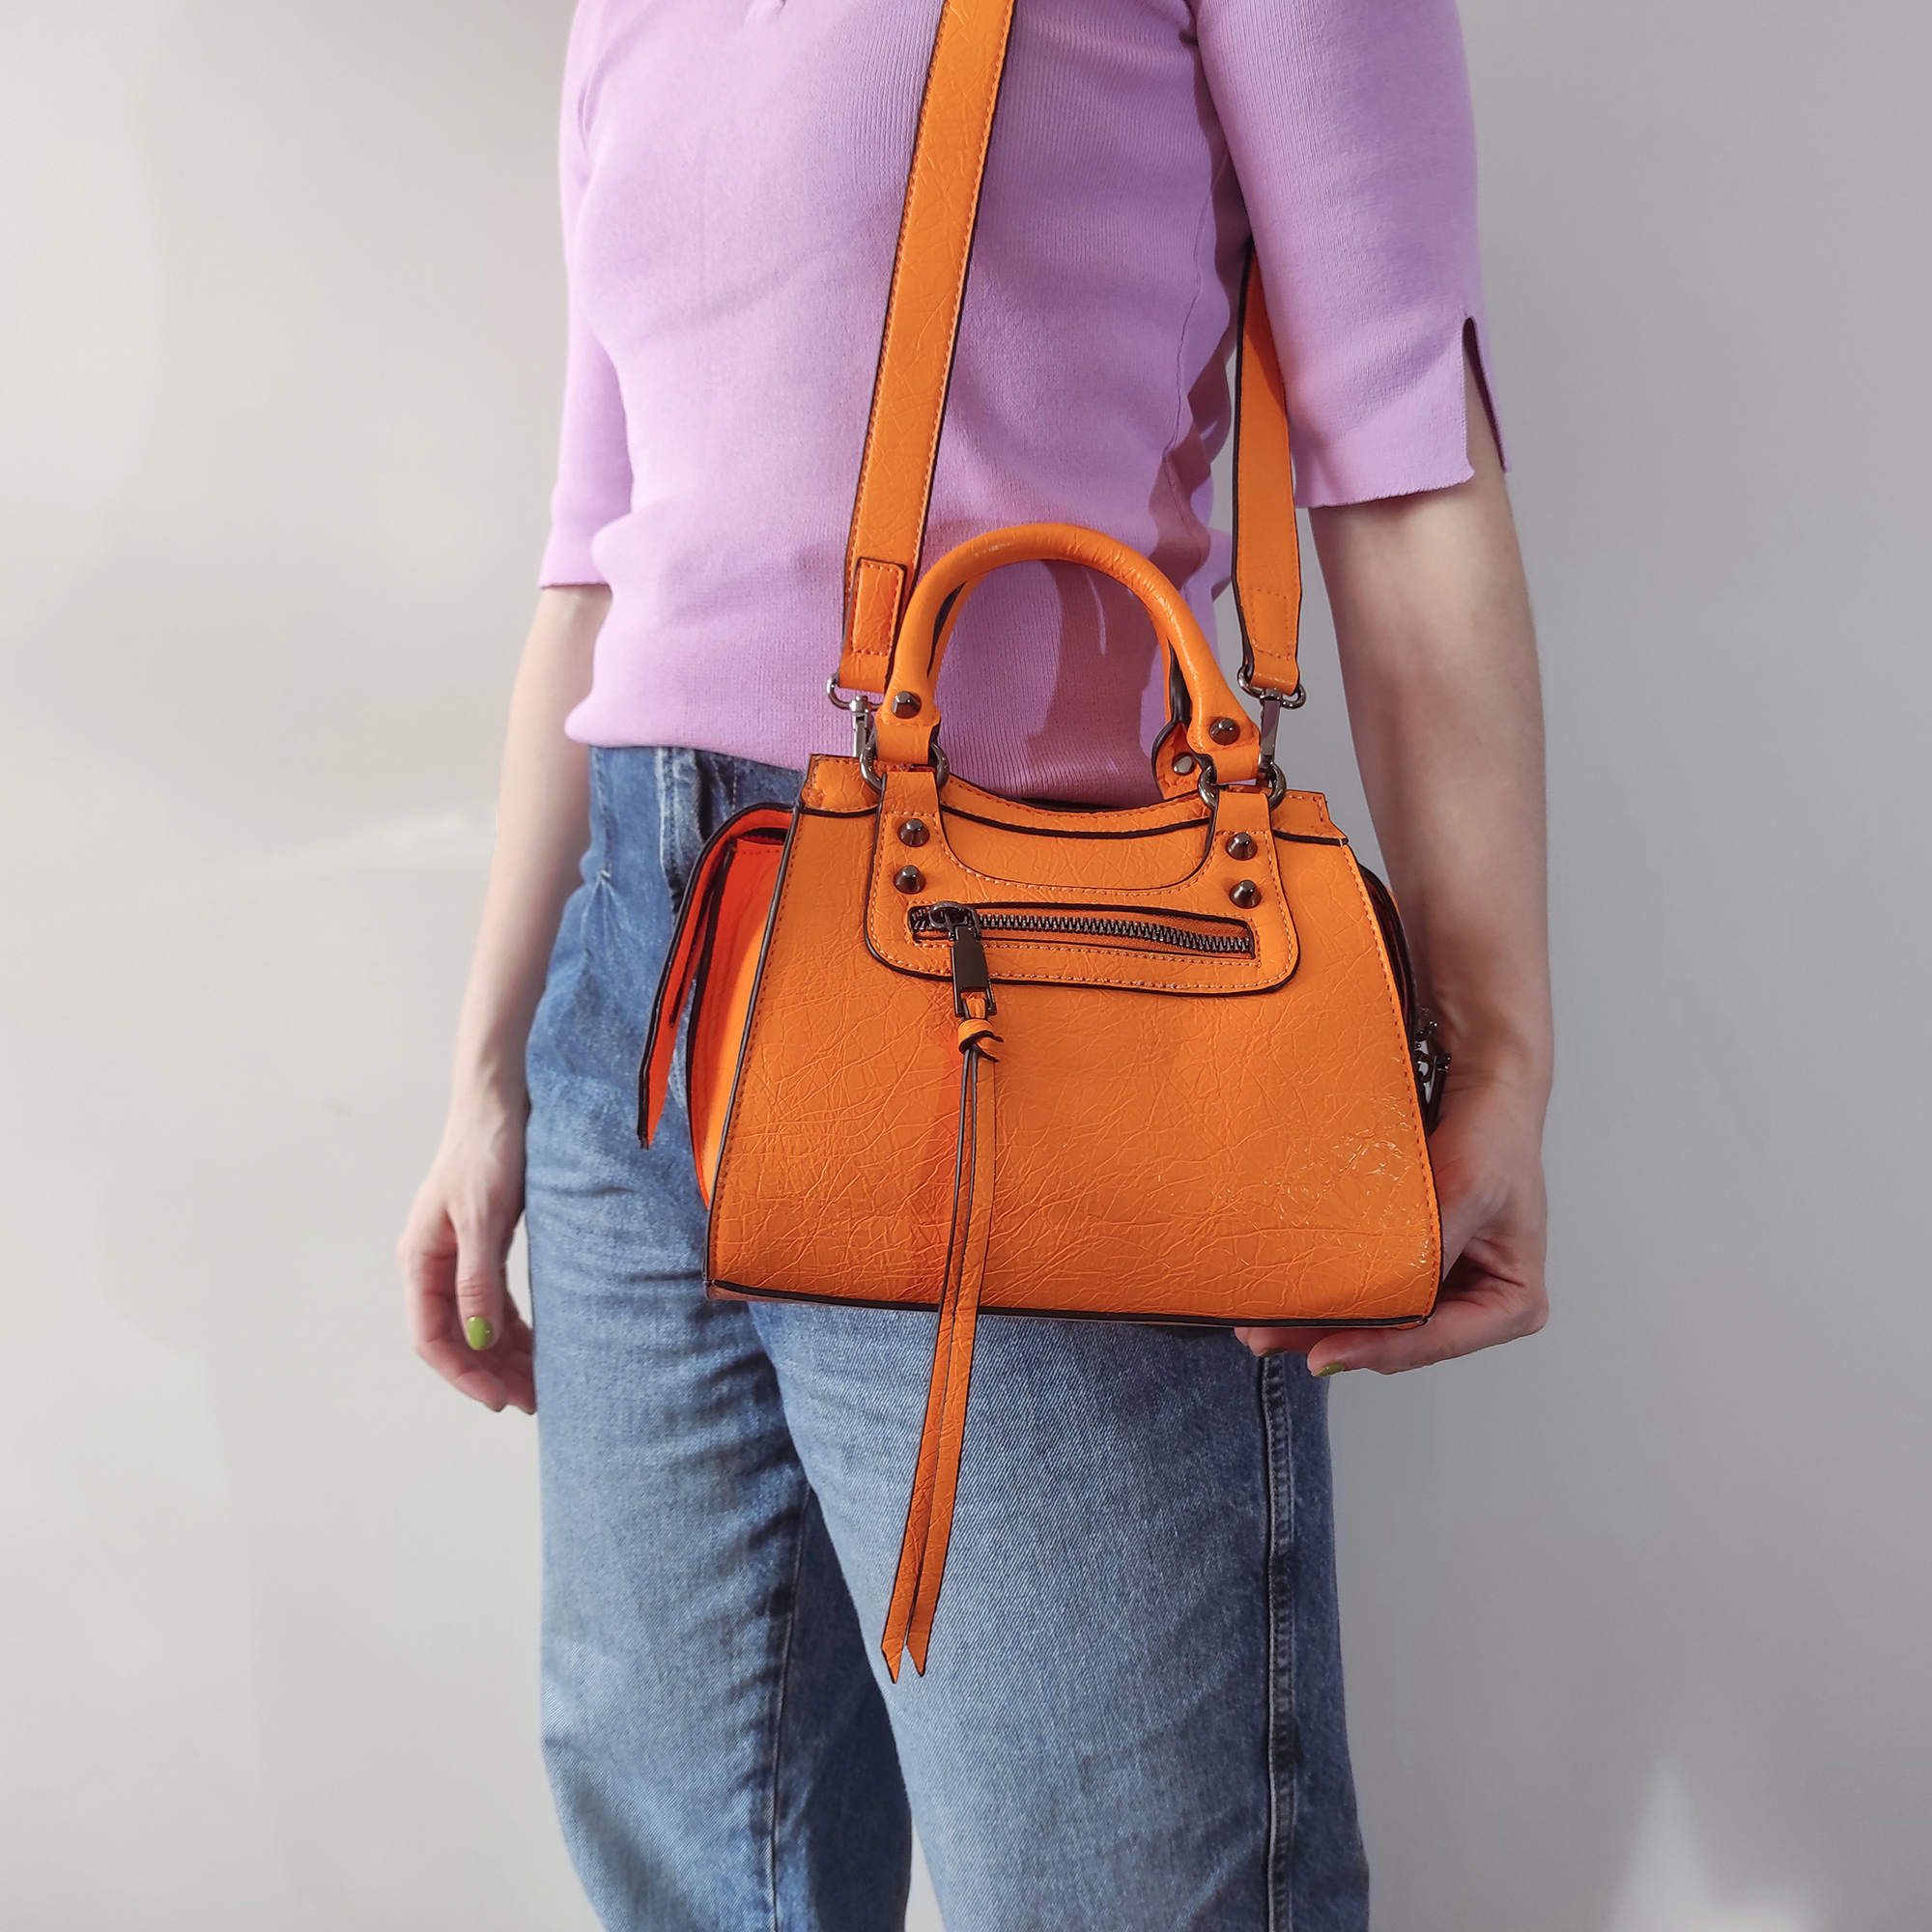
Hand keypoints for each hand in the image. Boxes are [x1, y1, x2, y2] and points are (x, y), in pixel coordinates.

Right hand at [397, 1086, 535, 1413]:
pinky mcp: (483, 1246)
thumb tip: (478, 1337)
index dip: (463, 1375)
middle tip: (532, 1402)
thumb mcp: (484, 1217)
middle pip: (456, 1337)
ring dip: (505, 1355)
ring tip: (540, 1385)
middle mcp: (433, 1264)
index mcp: (421, 1260)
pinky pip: (495, 1302)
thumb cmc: (487, 1151)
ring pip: (477, 1323)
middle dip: (490, 1373)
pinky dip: (515, 1327)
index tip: (499, 1401)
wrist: (500, 1102)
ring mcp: (457, 1257)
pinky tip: (540, 1346)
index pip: (432, 1337)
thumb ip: (477, 1278)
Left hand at [1237, 1071, 1548, 1373]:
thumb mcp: (1466, 1194)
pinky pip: (1370, 1289)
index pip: (1436, 1341)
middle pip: (1402, 1339)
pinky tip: (1291, 1295)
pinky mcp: (1413, 1264)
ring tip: (1263, 1326)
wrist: (1483, 1086)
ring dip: (1325, 1321)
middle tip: (1268, 1338)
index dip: (1378, 1351)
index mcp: (1512, 1304)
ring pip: (1380, 1320)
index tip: (1321, 1356)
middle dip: (1337, 1339)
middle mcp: (1479, 1305)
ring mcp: (1444, 1287)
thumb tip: (1386, 1302)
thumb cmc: (1493, 1137)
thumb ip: (1430, 1250)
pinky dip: (1333, 1292)